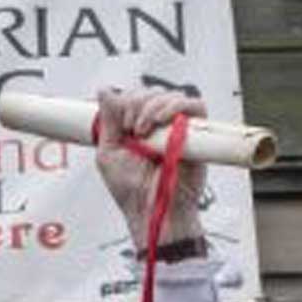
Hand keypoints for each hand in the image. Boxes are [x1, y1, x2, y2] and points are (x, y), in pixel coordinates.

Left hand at [93, 86, 209, 246]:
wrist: (152, 211)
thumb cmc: (132, 190)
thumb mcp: (109, 153)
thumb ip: (108, 121)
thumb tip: (104, 90)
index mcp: (137, 127)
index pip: (135, 96)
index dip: (127, 102)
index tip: (123, 126)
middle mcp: (159, 125)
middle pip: (152, 91)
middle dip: (138, 104)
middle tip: (133, 129)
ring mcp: (178, 128)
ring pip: (172, 95)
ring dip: (154, 105)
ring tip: (144, 131)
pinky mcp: (197, 134)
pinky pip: (195, 106)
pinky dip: (177, 106)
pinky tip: (162, 120)